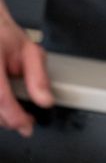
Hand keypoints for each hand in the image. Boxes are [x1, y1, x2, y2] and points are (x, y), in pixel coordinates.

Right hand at [0, 3, 53, 135]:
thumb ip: (38, 77)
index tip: (27, 126)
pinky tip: (4, 106)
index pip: (1, 96)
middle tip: (26, 121)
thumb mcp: (29, 51)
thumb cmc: (3, 36)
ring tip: (15, 113)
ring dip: (1, 116)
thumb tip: (46, 101)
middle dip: (9, 119)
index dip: (15, 115)